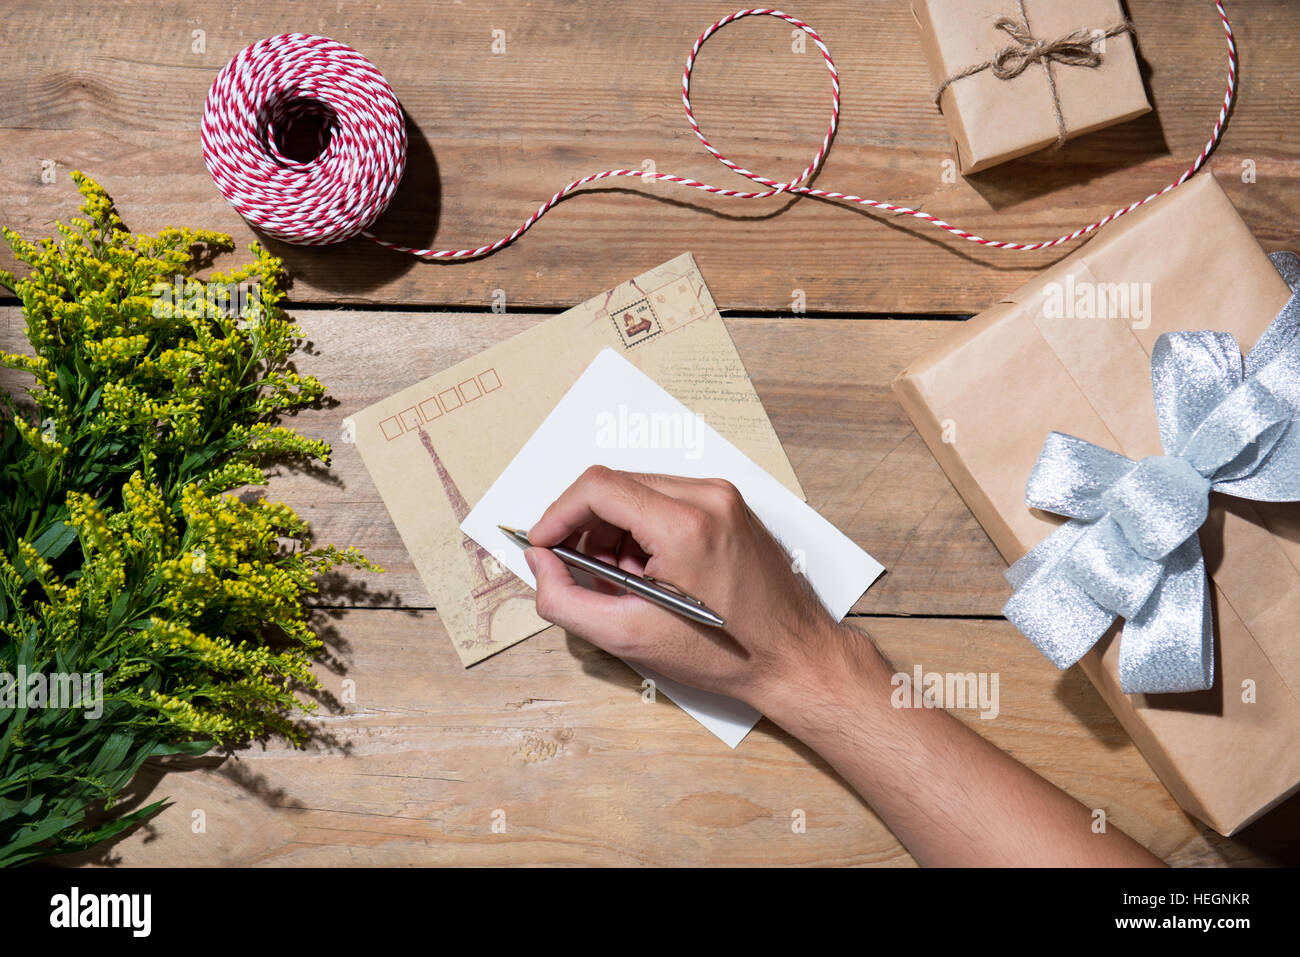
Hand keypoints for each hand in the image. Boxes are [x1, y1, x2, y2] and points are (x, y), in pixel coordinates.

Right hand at [525, 466, 854, 707]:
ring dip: (614, 531)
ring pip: (638, 492)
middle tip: (583, 574)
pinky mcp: (729, 504)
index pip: (598, 488)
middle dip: (585, 528)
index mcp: (685, 524)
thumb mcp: (628, 636)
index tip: (543, 545)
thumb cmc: (725, 652)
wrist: (794, 656)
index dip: (558, 514)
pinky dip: (643, 530)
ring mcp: (723, 497)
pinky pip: (666, 500)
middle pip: (615, 486)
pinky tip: (649, 573)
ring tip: (623, 582)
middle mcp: (707, 497)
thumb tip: (540, 563)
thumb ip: (565, 599)